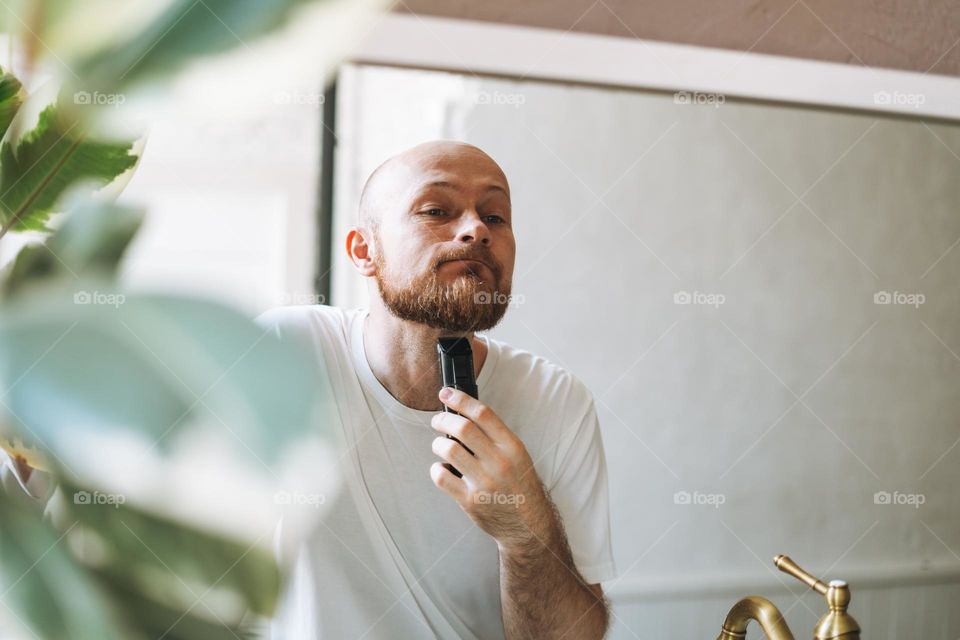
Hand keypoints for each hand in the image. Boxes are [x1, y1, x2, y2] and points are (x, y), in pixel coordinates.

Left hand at [429, 387, 550, 548]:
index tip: (446, 393)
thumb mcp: (517, 455)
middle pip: (461, 428)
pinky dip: (436, 469)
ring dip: (438, 444)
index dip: (460, 399)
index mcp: (511, 446)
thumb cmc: (520, 486)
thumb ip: (494, 436)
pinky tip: (443, 469)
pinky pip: (441, 476)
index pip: (482, 413)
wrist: (528, 525)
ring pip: (448, 449)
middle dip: (442, 420)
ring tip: (440, 447)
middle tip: (437, 421)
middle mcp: (498, 462)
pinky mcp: (469, 501)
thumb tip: (463, 414)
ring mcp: (483, 482)